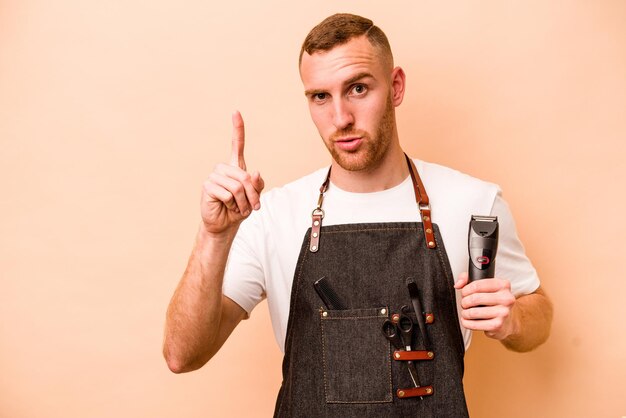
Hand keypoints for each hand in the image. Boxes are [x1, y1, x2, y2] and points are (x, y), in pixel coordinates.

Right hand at [200, 111, 264, 234]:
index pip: (236, 145)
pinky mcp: (207, 186)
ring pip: (237, 186)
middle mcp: (224, 169)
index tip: (236, 112)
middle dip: (252, 195)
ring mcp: (214, 176)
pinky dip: (232, 204)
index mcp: (235, 167)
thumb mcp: (254, 197)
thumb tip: (254, 172)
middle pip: (245, 176)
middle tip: (253, 207)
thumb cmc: (239, 209)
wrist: (225, 224)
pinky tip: (226, 206)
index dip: (237, 129)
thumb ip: (257, 185)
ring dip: (243, 202)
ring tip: (238, 208)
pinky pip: (228, 193)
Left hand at [454, 272, 518, 340]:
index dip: (465, 290)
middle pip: (474, 298)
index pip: (477, 285)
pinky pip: (475, 324)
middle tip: (465, 304)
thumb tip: (458, 284)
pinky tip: (467, 321)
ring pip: (473, 312)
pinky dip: (466, 323)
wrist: (508, 321)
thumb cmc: (493, 302)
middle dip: (464, 302)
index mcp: (503, 285)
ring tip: (466, 313)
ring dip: (465, 313)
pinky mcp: (498, 325)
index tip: (464, 293)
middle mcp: (506, 298)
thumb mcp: (484, 286)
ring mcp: (503, 312)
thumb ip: (468, 279)